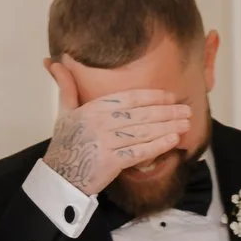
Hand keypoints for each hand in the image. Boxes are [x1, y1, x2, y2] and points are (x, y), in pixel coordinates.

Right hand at [42, 62, 197, 198]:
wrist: (59, 178)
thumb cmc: (65, 145)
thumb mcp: (64, 113)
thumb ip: (66, 87)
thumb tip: (54, 62)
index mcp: (91, 109)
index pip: (128, 98)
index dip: (152, 96)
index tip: (171, 96)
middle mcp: (99, 123)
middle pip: (140, 114)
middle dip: (167, 112)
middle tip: (186, 110)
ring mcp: (105, 143)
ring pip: (143, 132)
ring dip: (168, 127)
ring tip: (186, 123)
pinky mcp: (110, 162)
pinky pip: (139, 152)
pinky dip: (158, 145)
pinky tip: (173, 140)